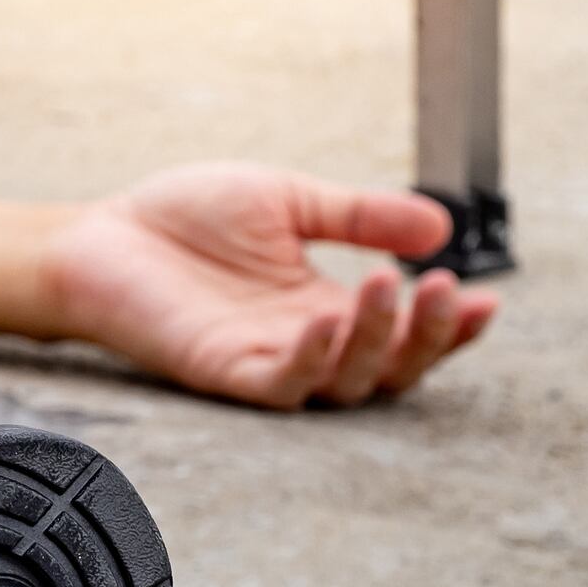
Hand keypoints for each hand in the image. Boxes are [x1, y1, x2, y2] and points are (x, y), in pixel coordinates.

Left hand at [37, 163, 499, 409]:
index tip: (486, 299)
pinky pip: (280, 385)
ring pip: (344, 382)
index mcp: (325, 305)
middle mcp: (304, 342)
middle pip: (389, 368)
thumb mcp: (288, 200)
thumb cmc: (184, 218)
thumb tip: (441, 225)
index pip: (404, 332)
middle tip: (444, 291)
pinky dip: (311, 360)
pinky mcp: (222, 372)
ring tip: (390, 286)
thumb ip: (359, 216)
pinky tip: (326, 322)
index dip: (449, 326)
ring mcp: (266, 361)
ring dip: (377, 340)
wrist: (101, 232)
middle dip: (426, 336)